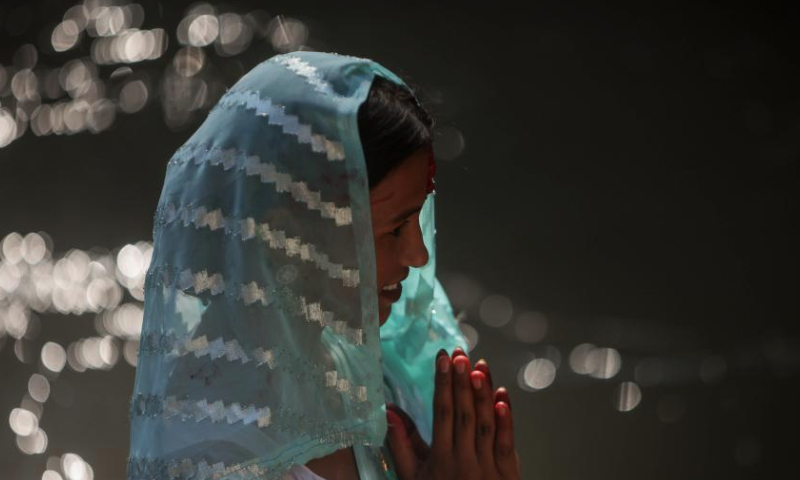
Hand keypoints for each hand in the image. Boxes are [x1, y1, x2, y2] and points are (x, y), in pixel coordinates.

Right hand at [386, 348, 521, 479]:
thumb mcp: (413, 478)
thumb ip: (403, 445)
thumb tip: (388, 412)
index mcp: (439, 461)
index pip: (441, 414)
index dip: (442, 384)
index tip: (442, 358)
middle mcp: (463, 463)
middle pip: (463, 415)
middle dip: (462, 382)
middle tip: (460, 353)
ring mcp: (487, 469)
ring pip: (485, 425)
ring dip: (482, 394)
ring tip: (479, 366)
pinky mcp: (508, 476)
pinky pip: (507, 444)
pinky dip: (506, 420)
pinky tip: (503, 397)